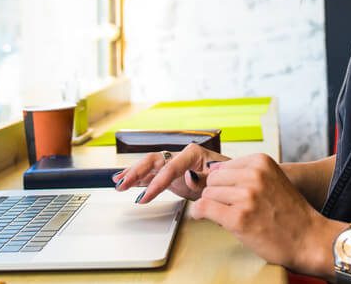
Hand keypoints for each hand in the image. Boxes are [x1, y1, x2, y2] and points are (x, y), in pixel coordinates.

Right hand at [113, 143, 228, 201]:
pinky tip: (126, 182)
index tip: (146, 196)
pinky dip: (138, 178)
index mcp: (192, 153)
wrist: (233, 181)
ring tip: (117, 182)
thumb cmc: (228, 178)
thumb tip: (189, 177)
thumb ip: (203, 177)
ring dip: (132, 174)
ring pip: (149, 166)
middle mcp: (180, 156)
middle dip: (136, 172)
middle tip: (122, 184)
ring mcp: (175, 165)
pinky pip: (151, 174)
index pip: (169, 167)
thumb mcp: (219, 178)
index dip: (156, 182)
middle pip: (153, 160)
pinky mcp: (172, 175)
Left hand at [189, 153, 338, 275]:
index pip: (223, 167)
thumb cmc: (290, 213)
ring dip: (213, 206)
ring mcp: (246, 196)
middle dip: (217, 195)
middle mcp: (254, 175)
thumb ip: (247, 173)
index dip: (223, 184)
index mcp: (261, 161)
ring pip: (208, 194)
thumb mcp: (272, 180)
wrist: (309, 239)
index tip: (228, 194)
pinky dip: (199, 213)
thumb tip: (212, 173)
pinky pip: (203, 208)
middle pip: (213, 180)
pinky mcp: (238, 218)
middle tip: (229, 208)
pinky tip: (203, 217)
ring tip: (229, 216)